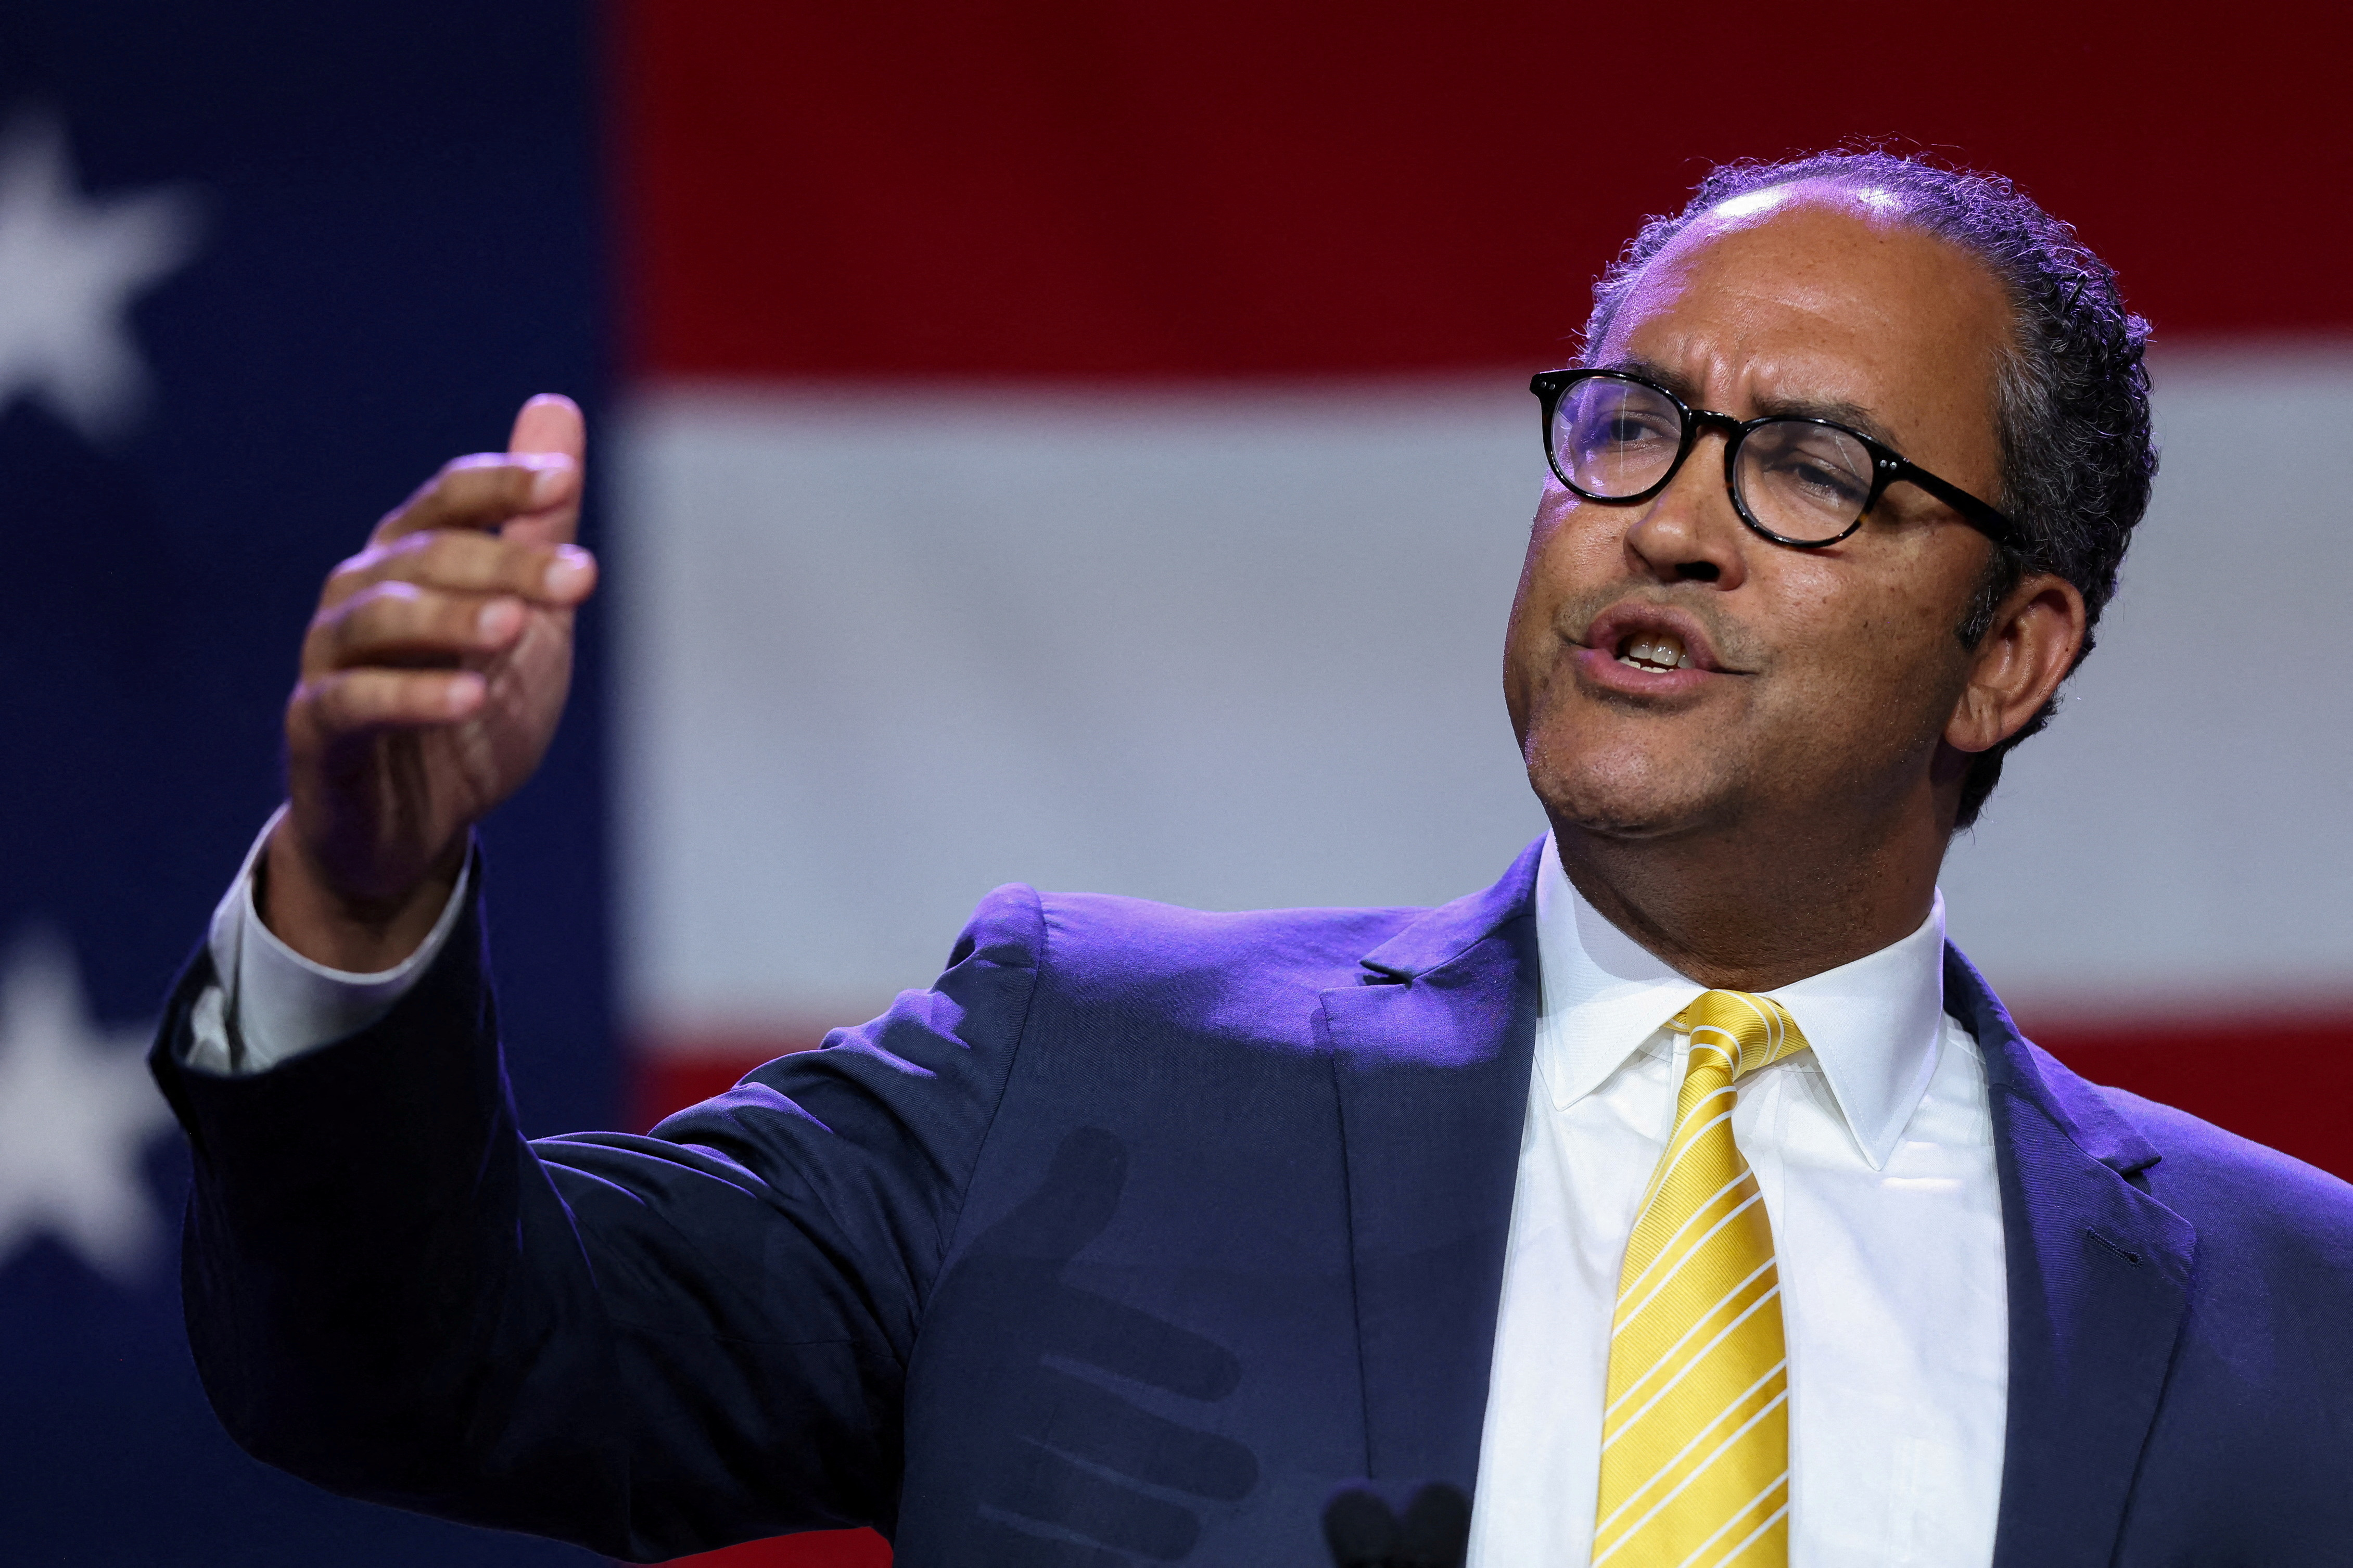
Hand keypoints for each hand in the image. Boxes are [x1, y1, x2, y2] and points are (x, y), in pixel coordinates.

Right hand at [262, 395, 596, 970]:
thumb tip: (558, 407)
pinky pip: (354, 703)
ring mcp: (331, 661)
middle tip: (581, 578)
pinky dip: (412, 696)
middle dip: (507, 562)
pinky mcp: (316, 731)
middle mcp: (360, 595)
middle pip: (427, 556)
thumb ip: (536, 522)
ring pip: (383, 621)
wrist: (416, 825)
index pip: (448, 500)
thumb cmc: (469, 707)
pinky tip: (469, 696)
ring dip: (452, 618)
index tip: (563, 481)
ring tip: (515, 627)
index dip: (500, 484)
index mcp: (408, 560)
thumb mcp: (525, 611)